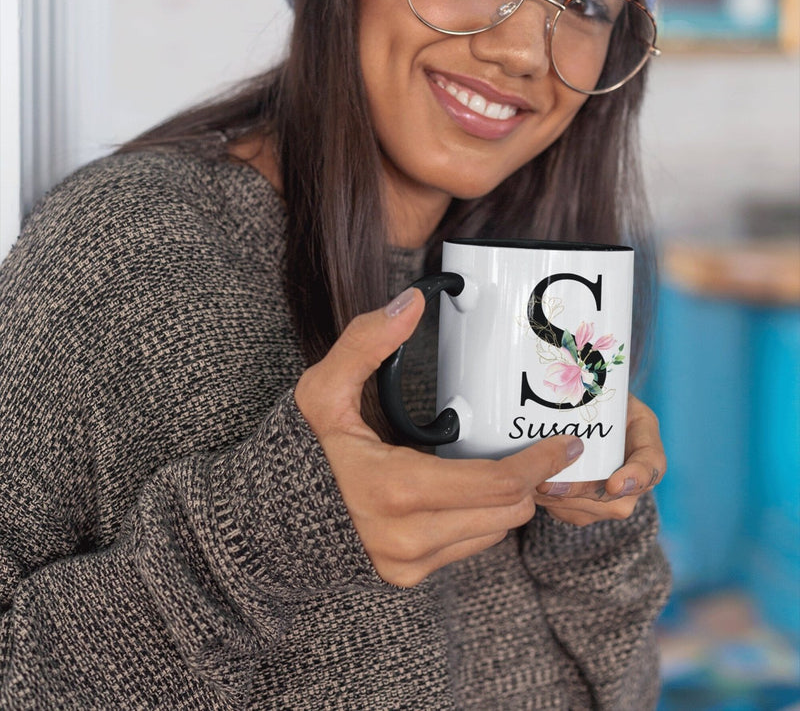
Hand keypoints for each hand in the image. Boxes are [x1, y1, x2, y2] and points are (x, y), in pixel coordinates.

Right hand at [295, 288, 583, 586]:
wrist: (267, 523)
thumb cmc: (300, 451)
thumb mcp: (323, 391)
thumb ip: (366, 343)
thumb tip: (412, 302)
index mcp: (395, 490)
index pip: (496, 484)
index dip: (540, 462)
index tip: (566, 442)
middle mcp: (407, 538)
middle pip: (508, 511)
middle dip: (528, 479)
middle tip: (540, 447)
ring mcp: (408, 563)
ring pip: (494, 533)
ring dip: (504, 500)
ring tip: (499, 465)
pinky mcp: (408, 577)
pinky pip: (470, 548)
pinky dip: (478, 518)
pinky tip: (464, 489)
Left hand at [533, 394, 666, 525]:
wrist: (586, 410)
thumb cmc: (595, 394)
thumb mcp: (601, 387)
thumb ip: (592, 392)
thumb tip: (565, 389)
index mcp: (645, 439)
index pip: (653, 466)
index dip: (636, 478)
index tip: (614, 484)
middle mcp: (636, 474)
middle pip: (616, 500)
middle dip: (579, 492)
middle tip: (548, 484)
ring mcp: (616, 496)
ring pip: (591, 510)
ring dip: (560, 499)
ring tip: (533, 483)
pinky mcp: (592, 507)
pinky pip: (573, 513)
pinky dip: (552, 503)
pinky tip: (534, 488)